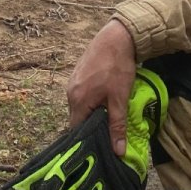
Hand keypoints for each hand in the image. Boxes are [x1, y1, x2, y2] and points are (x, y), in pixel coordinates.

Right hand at [67, 19, 136, 154]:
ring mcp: (72, 82)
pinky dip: (90, 100)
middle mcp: (70, 93)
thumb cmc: (117, 68)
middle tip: (107, 133)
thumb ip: (117, 126)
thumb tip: (117, 152)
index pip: (76, 131)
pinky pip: (81, 94)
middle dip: (90, 127)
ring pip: (80, 106)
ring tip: (108, 116)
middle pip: (77, 118)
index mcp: (78, 101)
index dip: (87, 140)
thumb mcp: (120, 99)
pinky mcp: (78, 74)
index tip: (99, 147)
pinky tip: (104, 98)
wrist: (116, 37)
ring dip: (91, 112)